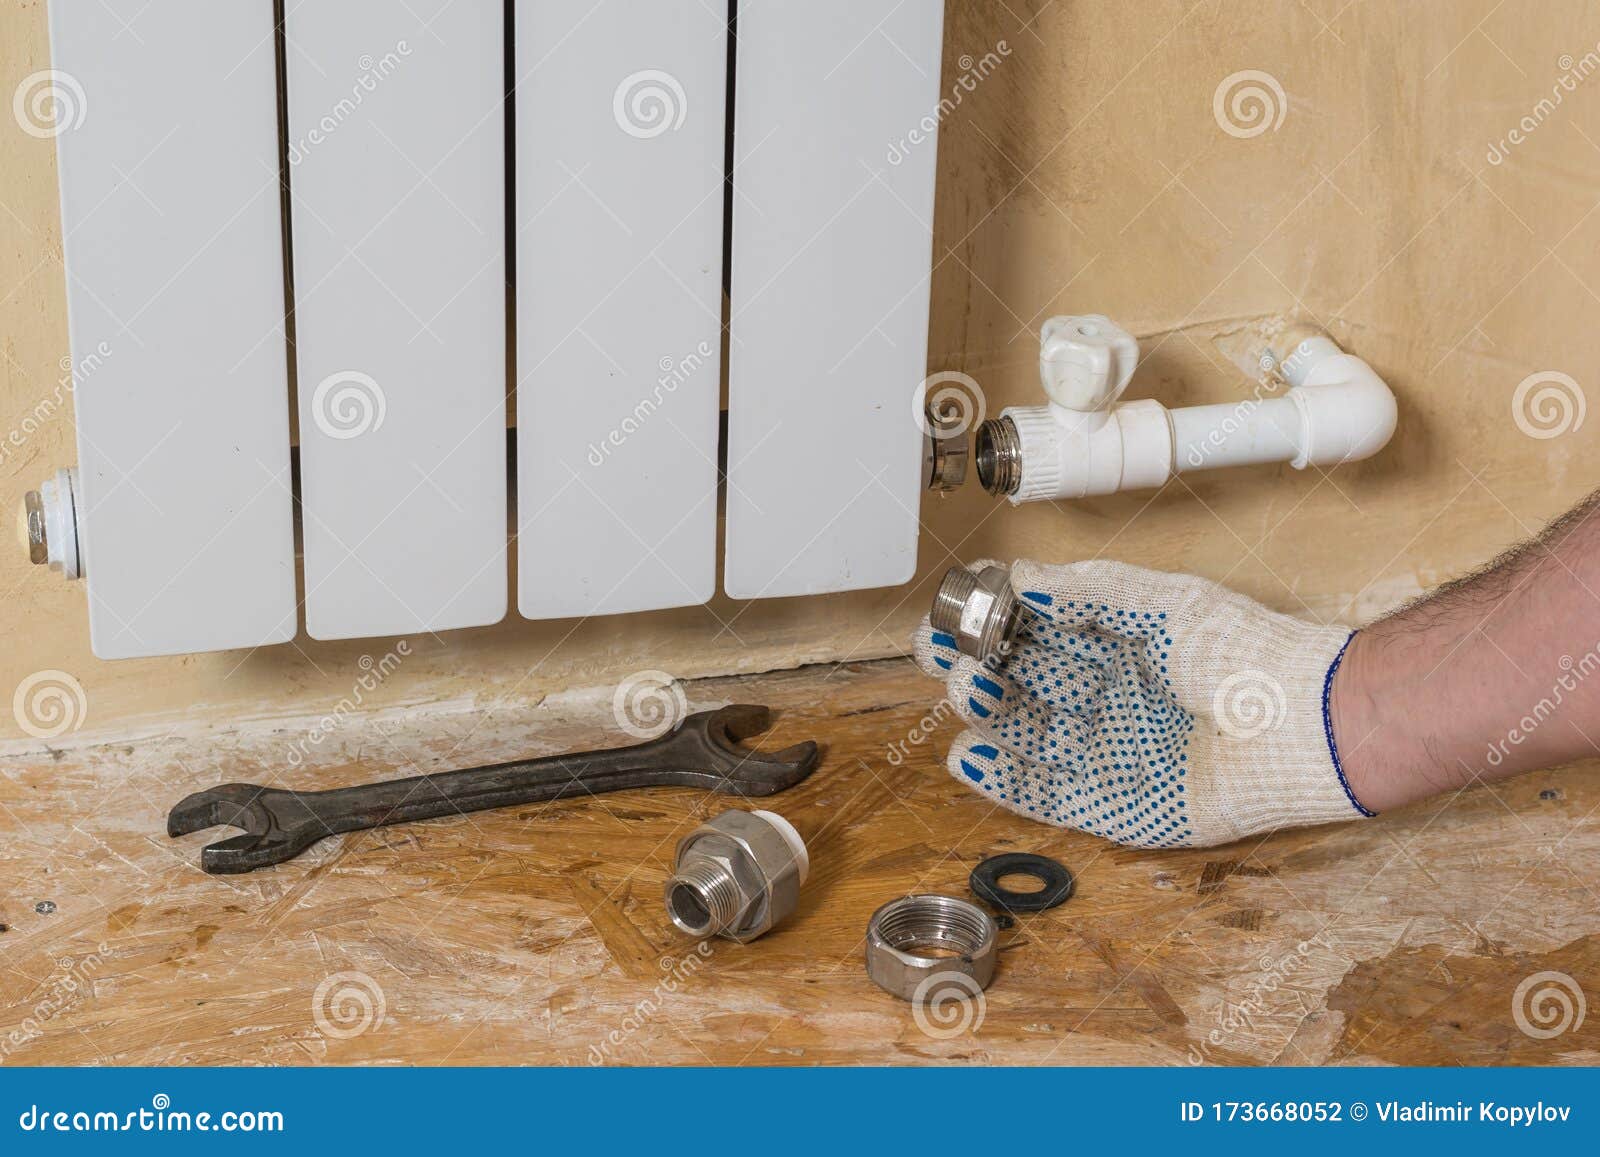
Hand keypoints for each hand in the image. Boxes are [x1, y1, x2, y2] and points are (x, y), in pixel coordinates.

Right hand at [913, 559, 1371, 848]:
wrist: (1300, 726)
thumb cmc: (1244, 655)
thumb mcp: (1160, 604)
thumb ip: (1087, 592)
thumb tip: (1021, 579)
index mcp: (1123, 646)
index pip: (1041, 632)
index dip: (996, 622)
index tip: (956, 610)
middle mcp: (1112, 699)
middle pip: (1026, 684)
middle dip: (981, 666)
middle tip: (947, 652)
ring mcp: (1112, 754)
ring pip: (1029, 736)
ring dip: (989, 713)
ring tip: (963, 689)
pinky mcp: (1118, 808)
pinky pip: (1047, 797)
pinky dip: (1004, 780)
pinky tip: (967, 755)